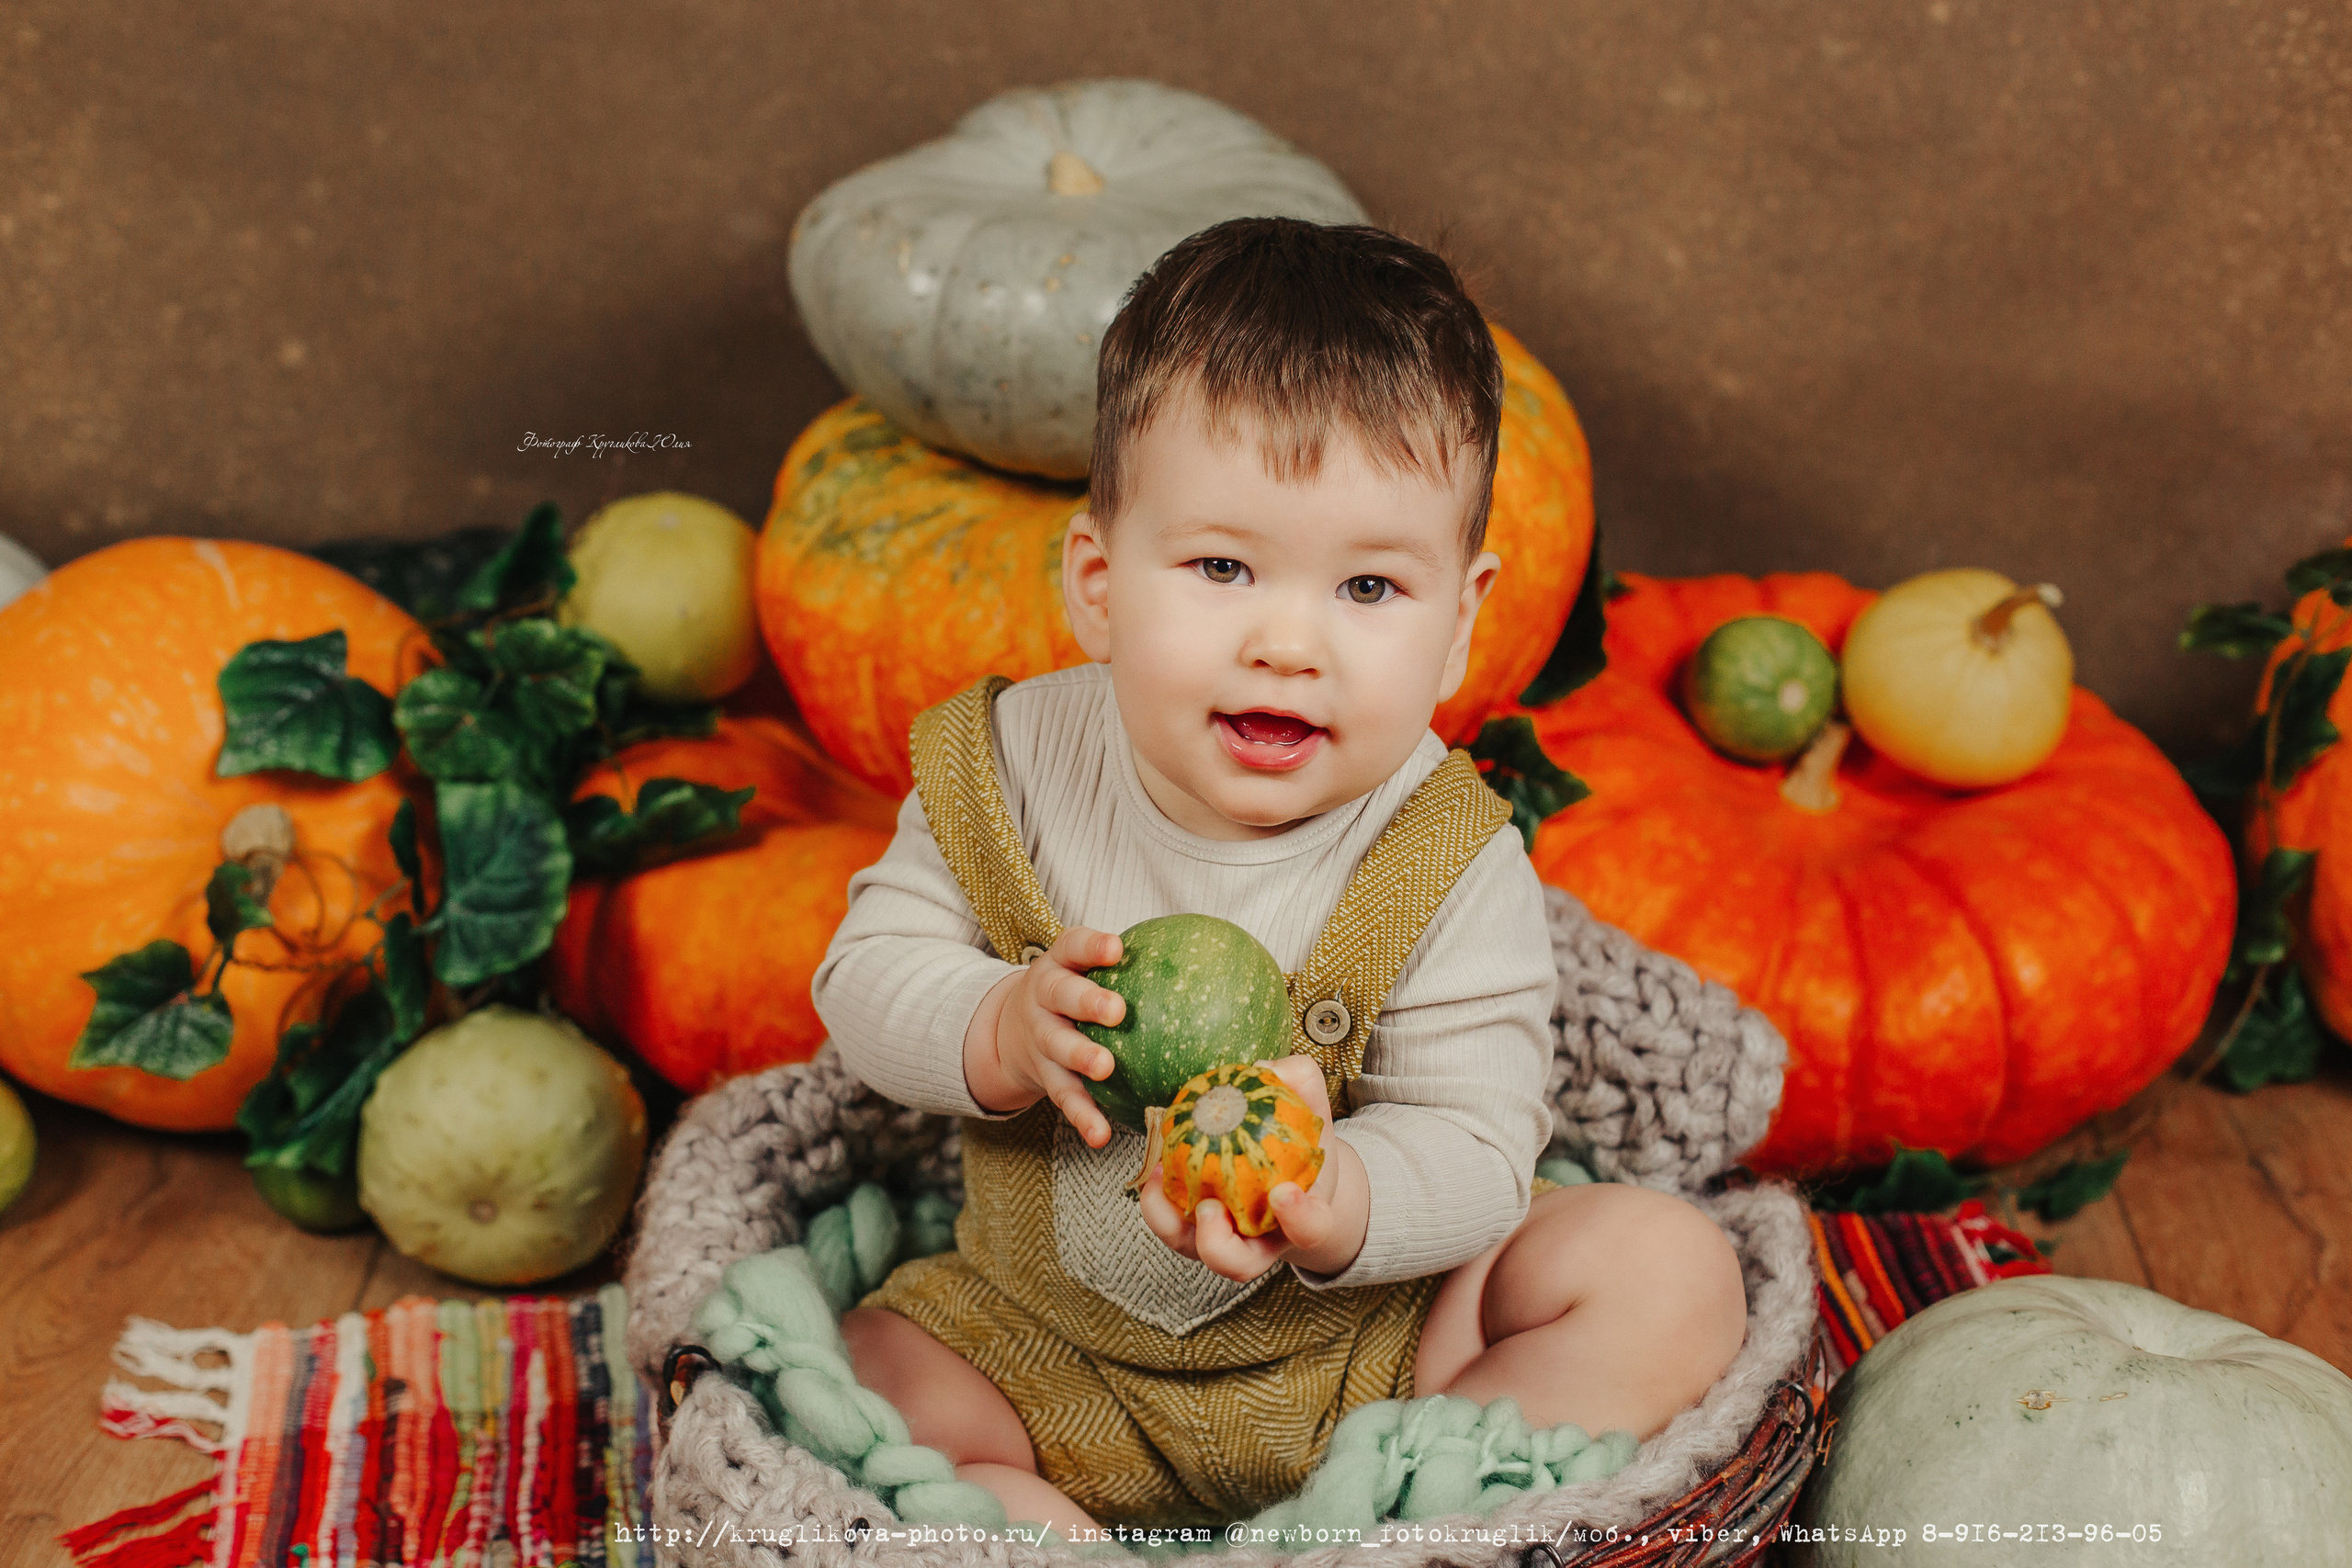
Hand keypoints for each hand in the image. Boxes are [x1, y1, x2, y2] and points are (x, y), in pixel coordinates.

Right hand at [964, 926, 1125, 1147]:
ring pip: (1057, 1046)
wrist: (1011, 1030)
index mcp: (1059, 965)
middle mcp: (1043, 999)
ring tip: (1104, 1068)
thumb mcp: (1085, 971)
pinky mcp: (1044, 1076)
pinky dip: (1082, 1116)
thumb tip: (1214, 968)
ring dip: (1080, 1056)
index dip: (1092, 946)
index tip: (1116, 949)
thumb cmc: (1073, 993)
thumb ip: (1134, 968)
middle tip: (1116, 1011)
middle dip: (1087, 1001)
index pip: (1073, 947)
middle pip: (1060, 994)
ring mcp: (1041, 1038)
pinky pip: (1064, 1096)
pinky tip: (1101, 1135)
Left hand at [1137, 1055, 1353, 1282]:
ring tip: (1159, 1179)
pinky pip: (1168, 1225)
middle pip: (1238, 1265)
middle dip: (1219, 1245)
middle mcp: (1261, 1243)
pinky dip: (1155, 1202)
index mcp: (1306, 1220)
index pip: (1310, 1230)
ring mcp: (1223, 1242)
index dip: (1299, 1218)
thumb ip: (1301, 1084)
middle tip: (1208, 1208)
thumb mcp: (1313, 1116)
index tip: (1284, 1192)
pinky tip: (1151, 1166)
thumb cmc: (1301, 1150)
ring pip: (1192, 1250)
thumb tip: (1265, 1068)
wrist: (1287, 1180)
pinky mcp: (1191, 1233)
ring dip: (1169, 1222)